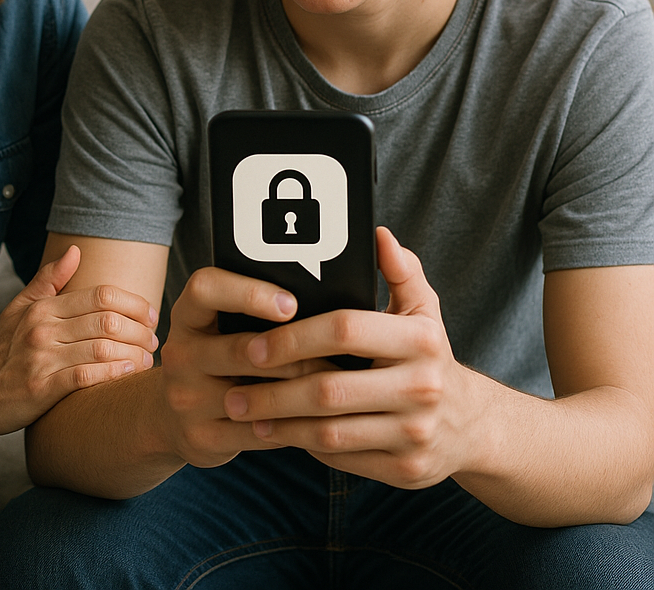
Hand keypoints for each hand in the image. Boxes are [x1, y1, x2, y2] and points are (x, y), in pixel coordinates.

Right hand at [0, 246, 157, 434]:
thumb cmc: (2, 349)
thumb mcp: (20, 307)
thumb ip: (49, 279)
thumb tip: (76, 250)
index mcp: (44, 306)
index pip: (101, 295)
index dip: (133, 303)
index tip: (150, 315)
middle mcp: (43, 328)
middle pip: (107, 320)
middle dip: (139, 330)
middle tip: (153, 341)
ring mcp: (41, 358)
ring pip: (101, 348)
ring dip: (132, 354)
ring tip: (145, 360)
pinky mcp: (41, 388)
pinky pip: (85, 377)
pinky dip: (112, 374)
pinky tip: (127, 374)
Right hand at [158, 265, 317, 468]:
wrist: (170, 418)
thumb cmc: (214, 362)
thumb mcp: (216, 330)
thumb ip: (251, 314)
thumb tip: (321, 302)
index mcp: (187, 317)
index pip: (204, 288)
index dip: (247, 293)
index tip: (290, 304)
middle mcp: (180, 354)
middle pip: (242, 348)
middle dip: (296, 354)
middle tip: (338, 355)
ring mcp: (185, 399)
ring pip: (254, 396)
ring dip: (301, 393)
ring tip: (337, 388)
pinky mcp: (201, 437)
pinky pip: (257, 433)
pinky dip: (292, 427)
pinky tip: (317, 421)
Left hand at [222, 228, 478, 488]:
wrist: (471, 425)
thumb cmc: (429, 356)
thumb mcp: (424, 311)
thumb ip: (400, 271)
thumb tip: (377, 234)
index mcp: (421, 340)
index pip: (344, 330)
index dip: (293, 336)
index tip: (254, 342)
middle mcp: (421, 388)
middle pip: (329, 389)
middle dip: (272, 390)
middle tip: (231, 388)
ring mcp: (414, 434)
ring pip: (329, 432)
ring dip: (279, 423)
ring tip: (243, 412)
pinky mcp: (405, 469)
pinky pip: (341, 458)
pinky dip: (303, 446)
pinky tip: (276, 433)